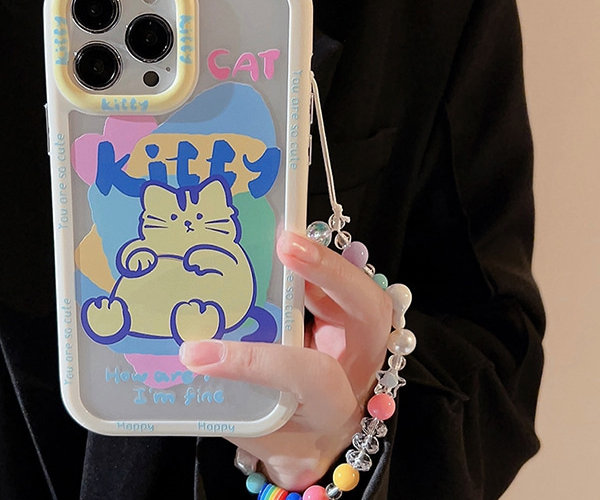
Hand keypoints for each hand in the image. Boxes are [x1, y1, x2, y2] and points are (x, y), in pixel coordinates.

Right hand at [179, 230, 392, 490]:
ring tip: (281, 239)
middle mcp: (359, 366)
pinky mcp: (352, 316)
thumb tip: (189, 350)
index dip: (258, 360)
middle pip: (367, 311)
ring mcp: (361, 337)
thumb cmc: (287, 434)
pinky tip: (283, 251)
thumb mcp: (258, 425)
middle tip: (286, 246)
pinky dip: (314, 264)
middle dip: (328, 272)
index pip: (309, 374)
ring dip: (319, 259)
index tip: (199, 354)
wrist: (322, 437)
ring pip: (358, 287)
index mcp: (334, 404)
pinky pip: (341, 281)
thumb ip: (233, 391)